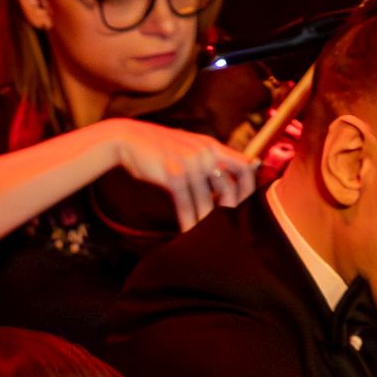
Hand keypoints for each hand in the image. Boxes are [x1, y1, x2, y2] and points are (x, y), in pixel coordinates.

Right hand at [103, 118, 256, 232]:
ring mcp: (189, 163)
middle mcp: (205, 154)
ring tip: (204, 238)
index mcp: (212, 147)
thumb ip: (207, 159)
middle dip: (227, 211)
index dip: (248, 189)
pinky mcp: (172, 174)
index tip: (241, 205)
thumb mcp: (188, 147)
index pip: (244, 167)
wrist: (128, 138)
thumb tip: (220, 181)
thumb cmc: (158, 148)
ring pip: (205, 201)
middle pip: (228, 188)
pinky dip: (186, 221)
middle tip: (223, 228)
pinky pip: (185, 204)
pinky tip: (186, 233)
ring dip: (204, 222)